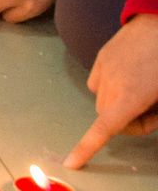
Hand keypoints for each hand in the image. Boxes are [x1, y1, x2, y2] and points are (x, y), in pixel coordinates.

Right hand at [67, 13, 157, 168]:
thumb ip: (155, 111)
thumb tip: (141, 117)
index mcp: (130, 97)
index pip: (104, 129)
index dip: (86, 148)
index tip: (71, 163)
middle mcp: (111, 85)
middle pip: (107, 118)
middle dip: (126, 121)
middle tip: (152, 109)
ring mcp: (103, 69)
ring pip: (101, 100)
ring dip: (116, 104)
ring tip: (141, 88)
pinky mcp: (100, 57)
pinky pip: (97, 82)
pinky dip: (109, 87)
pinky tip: (128, 75)